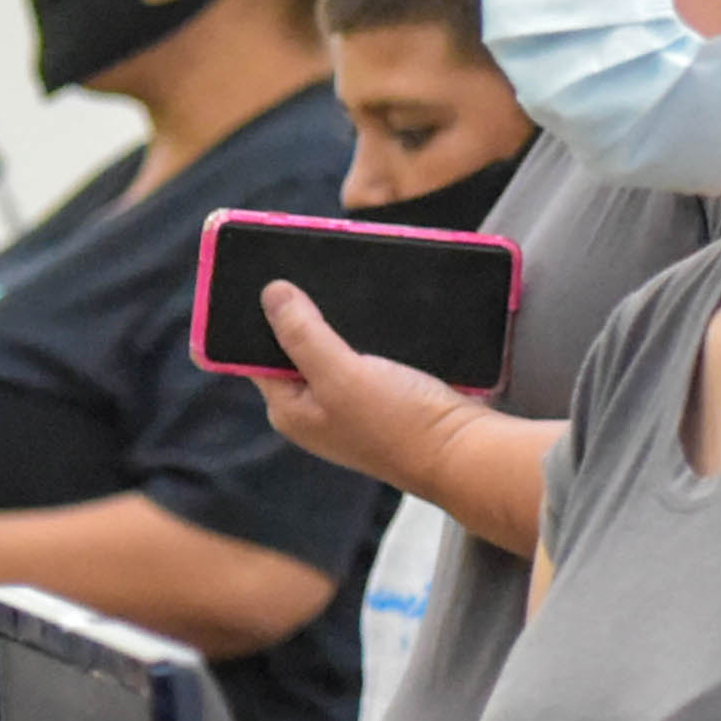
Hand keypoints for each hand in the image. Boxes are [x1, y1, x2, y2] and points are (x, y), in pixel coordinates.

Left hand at [254, 286, 498, 506]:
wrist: (464, 451)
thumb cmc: (400, 424)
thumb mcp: (340, 374)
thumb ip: (302, 334)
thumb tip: (272, 293)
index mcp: (290, 409)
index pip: (256, 355)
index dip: (259, 317)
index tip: (265, 276)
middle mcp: (315, 408)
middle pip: (295, 348)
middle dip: (302, 313)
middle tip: (309, 268)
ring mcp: (349, 403)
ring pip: (332, 346)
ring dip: (338, 319)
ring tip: (345, 282)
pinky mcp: (383, 394)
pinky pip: (363, 353)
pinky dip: (366, 332)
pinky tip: (376, 310)